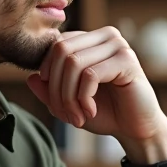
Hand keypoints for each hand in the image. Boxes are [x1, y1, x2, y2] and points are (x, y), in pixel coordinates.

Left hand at [26, 28, 166, 157]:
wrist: (136, 130)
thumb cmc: (105, 113)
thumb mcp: (69, 103)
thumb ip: (49, 91)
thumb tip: (30, 78)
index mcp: (90, 40)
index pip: (55, 46)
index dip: (48, 76)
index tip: (56, 106)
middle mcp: (104, 36)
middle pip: (60, 51)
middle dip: (56, 88)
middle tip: (65, 115)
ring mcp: (117, 45)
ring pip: (73, 63)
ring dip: (69, 97)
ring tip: (77, 117)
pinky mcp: (126, 60)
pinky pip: (90, 74)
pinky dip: (83, 98)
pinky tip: (90, 112)